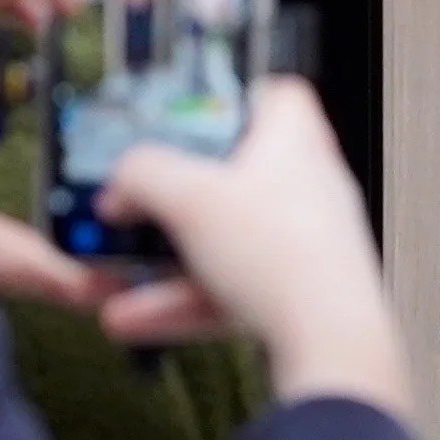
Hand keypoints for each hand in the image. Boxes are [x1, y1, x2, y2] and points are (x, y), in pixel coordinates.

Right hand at [91, 77, 415, 419]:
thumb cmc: (286, 258)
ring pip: (219, 242)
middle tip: (132, 205)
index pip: (273, 94)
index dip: (226, 95)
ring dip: (159, 262)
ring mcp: (303, 243)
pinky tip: (132, 318)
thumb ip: (143, 175)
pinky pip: (227, 288)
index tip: (182, 112)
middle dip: (169, 198)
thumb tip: (121, 179)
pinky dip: (181, 300)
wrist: (329, 345)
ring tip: (109, 280)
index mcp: (294, 143)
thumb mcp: (189, 199)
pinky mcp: (295, 293)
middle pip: (229, 176)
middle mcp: (306, 188)